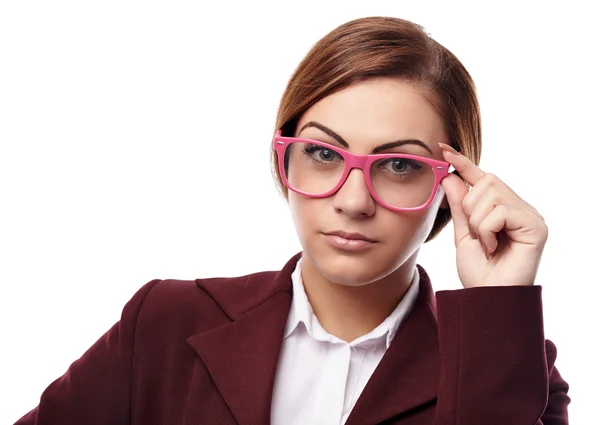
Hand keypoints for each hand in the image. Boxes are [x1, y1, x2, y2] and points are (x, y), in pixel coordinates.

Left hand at [438, 144, 547, 287]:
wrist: (487, 297)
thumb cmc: (478, 270)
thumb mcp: (462, 233)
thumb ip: (459, 205)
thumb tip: (450, 175)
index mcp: (503, 208)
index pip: (482, 178)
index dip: (464, 164)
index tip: (444, 149)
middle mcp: (520, 208)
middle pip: (487, 181)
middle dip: (470, 207)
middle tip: (476, 235)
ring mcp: (530, 216)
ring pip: (491, 195)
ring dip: (478, 222)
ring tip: (486, 244)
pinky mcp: (536, 227)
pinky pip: (500, 212)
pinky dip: (487, 230)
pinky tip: (493, 247)